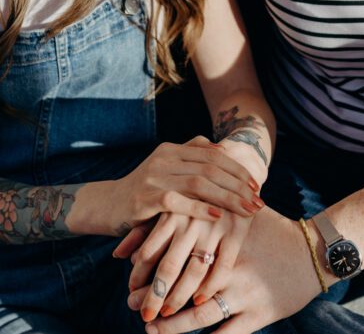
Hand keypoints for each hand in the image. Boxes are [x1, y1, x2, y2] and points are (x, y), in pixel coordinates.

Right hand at [99, 137, 262, 235]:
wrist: (106, 206)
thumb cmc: (142, 191)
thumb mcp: (165, 169)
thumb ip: (190, 155)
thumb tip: (220, 148)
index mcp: (171, 150)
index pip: (213, 155)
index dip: (237, 169)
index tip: (256, 185)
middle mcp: (164, 159)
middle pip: (211, 168)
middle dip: (238, 185)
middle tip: (258, 201)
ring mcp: (154, 177)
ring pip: (199, 183)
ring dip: (228, 197)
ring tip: (247, 209)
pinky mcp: (145, 198)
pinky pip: (178, 201)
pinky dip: (200, 208)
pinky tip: (219, 216)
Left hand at [118, 205, 255, 321]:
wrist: (236, 173)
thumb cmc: (193, 197)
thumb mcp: (167, 210)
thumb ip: (142, 231)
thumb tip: (117, 255)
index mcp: (171, 213)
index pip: (149, 251)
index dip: (139, 276)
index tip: (131, 294)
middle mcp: (190, 221)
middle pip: (169, 265)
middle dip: (155, 295)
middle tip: (145, 316)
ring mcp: (214, 227)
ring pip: (195, 271)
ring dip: (180, 296)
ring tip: (167, 314)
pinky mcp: (236, 232)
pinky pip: (223, 266)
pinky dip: (210, 286)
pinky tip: (199, 301)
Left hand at [131, 206, 323, 333]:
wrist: (314, 251)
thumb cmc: (273, 230)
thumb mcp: (239, 215)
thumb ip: (206, 210)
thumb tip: (165, 208)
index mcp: (216, 232)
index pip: (171, 251)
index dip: (146, 267)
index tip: (130, 279)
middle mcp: (225, 261)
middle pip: (178, 283)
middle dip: (152, 297)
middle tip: (134, 307)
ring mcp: (241, 290)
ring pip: (197, 315)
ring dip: (171, 326)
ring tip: (152, 329)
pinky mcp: (258, 313)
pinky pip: (226, 333)